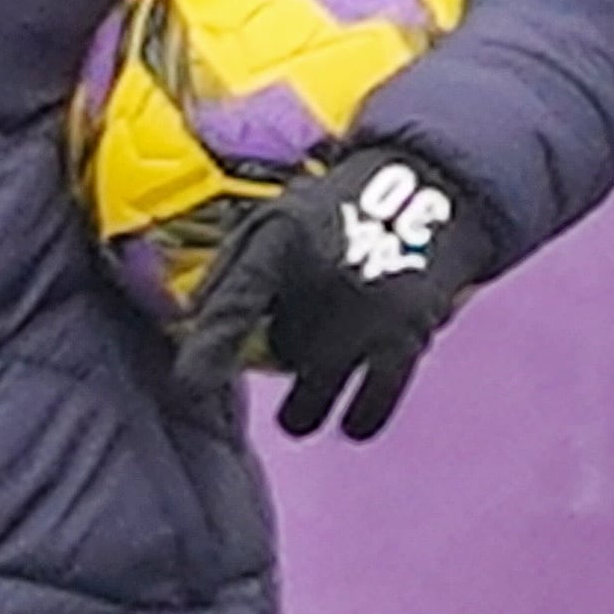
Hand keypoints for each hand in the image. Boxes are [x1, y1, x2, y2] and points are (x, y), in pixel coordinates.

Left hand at [174, 136, 491, 440]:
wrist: (431, 192)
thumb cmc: (335, 215)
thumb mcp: (275, 222)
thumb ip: (228, 273)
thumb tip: (182, 324)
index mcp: (282, 238)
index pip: (238, 300)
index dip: (210, 345)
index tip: (189, 385)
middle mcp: (325, 275)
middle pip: (280, 351)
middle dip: (279, 352)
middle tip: (291, 337)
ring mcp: (368, 311)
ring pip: (316, 388)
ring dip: (306, 402)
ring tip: (303, 403)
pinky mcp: (407, 337)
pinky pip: (372, 403)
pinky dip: (357, 418)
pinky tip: (350, 420)